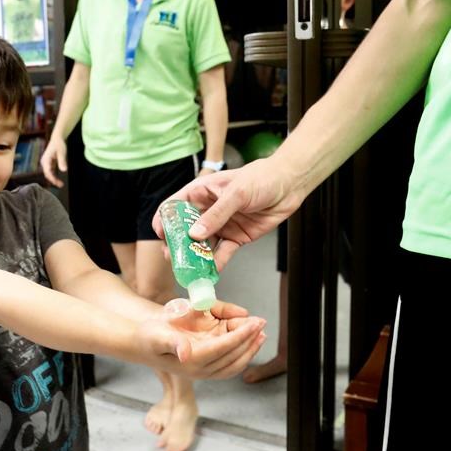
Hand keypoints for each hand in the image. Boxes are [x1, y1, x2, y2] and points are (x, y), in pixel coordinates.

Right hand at [40, 135, 67, 187]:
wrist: (57, 138)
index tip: (57, 183)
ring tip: (61, 184)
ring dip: (54, 179)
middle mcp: (44, 162)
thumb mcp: (62, 152)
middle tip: (61, 185)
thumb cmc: (59, 144)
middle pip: (47, 174)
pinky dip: (54, 176)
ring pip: (48, 174)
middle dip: (53, 180)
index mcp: (45, 160)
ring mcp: (46, 163)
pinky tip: (59, 180)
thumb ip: (62, 161)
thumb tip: (64, 170)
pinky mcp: (49, 163)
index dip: (52, 178)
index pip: (47, 172)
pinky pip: (50, 172)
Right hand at [137, 301, 266, 378]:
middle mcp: (200, 370)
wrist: (146, 342)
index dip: (240, 335)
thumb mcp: (158, 334)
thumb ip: (172, 342)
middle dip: (250, 340)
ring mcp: (205, 371)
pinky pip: (231, 366)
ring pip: (235, 364)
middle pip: (233, 356)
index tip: (254, 323)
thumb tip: (185, 352)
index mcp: (191, 361)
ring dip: (250, 349)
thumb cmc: (151, 335)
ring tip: (261, 334)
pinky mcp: (207, 368)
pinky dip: (243, 356)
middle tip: (262, 323)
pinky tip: (251, 344)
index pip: (223, 348)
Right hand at [152, 157, 303, 269]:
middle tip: (173, 259)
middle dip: (178, 245)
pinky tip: (210, 272)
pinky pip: (222, 253)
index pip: (175, 206)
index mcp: (202, 192)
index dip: (164, 220)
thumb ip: (216, 215)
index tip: (160, 235)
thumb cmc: (262, 178)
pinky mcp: (236, 237)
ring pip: (203, 245)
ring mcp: (222, 225)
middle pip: (186, 229)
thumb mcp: (236, 194)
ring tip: (190, 270)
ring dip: (196, 257)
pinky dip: (216, 263)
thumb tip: (194, 234)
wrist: (290, 185)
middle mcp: (208, 210)